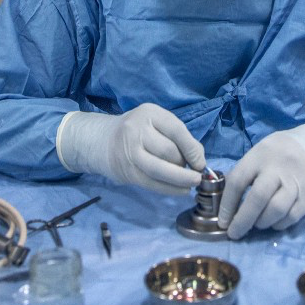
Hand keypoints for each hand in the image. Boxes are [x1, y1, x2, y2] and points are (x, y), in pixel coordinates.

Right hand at [55, 104, 205, 194]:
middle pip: (168, 151)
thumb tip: (199, 160)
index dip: (192, 148)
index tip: (201, 162)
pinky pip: (152, 183)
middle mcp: (136, 130)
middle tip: (192, 170)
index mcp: (149, 113)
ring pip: (160, 169)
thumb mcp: (157, 123)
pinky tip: (181, 191)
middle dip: (184, 164)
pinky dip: (170, 189)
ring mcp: (129, 152)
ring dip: (180, 179)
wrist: (103, 140)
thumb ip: (178, 137)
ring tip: (192, 183)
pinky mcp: (127, 172)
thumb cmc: (139, 130)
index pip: (176, 130)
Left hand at [218, 112, 304, 239]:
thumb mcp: (264, 149)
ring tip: (257, 223)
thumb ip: (247, 170)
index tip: (223, 220)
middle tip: (234, 233)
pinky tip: (274, 222)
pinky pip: (292, 216)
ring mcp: (297, 181)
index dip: (227, 204)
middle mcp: (279, 167)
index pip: (238, 180)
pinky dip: (279, 224)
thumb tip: (227, 198)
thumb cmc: (286, 148)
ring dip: (262, 223)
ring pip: (276, 210)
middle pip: (257, 198)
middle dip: (242, 220)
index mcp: (261, 154)